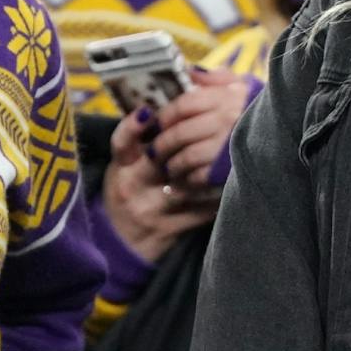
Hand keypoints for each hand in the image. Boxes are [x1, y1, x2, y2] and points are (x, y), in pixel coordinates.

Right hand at [102, 111, 220, 263]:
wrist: (120, 244)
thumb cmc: (131, 194)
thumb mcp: (126, 167)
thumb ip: (143, 140)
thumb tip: (170, 106)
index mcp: (121, 167)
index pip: (121, 143)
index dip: (132, 126)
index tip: (148, 112)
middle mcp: (131, 187)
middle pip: (156, 161)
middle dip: (183, 144)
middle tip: (211, 128)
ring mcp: (149, 209)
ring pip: (183, 186)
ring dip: (206, 171)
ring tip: (228, 155)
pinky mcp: (168, 229)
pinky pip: (199, 210)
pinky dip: (216, 196)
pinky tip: (230, 184)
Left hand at [148, 70, 254, 187]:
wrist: (286, 135)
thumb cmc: (255, 111)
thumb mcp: (240, 87)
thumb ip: (213, 78)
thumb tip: (187, 70)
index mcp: (226, 97)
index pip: (183, 105)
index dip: (164, 116)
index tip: (156, 124)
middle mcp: (227, 120)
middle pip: (179, 133)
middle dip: (162, 144)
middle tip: (155, 150)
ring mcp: (228, 146)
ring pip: (186, 157)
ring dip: (173, 164)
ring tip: (169, 167)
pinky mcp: (230, 170)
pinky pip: (200, 177)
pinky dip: (189, 180)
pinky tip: (186, 179)